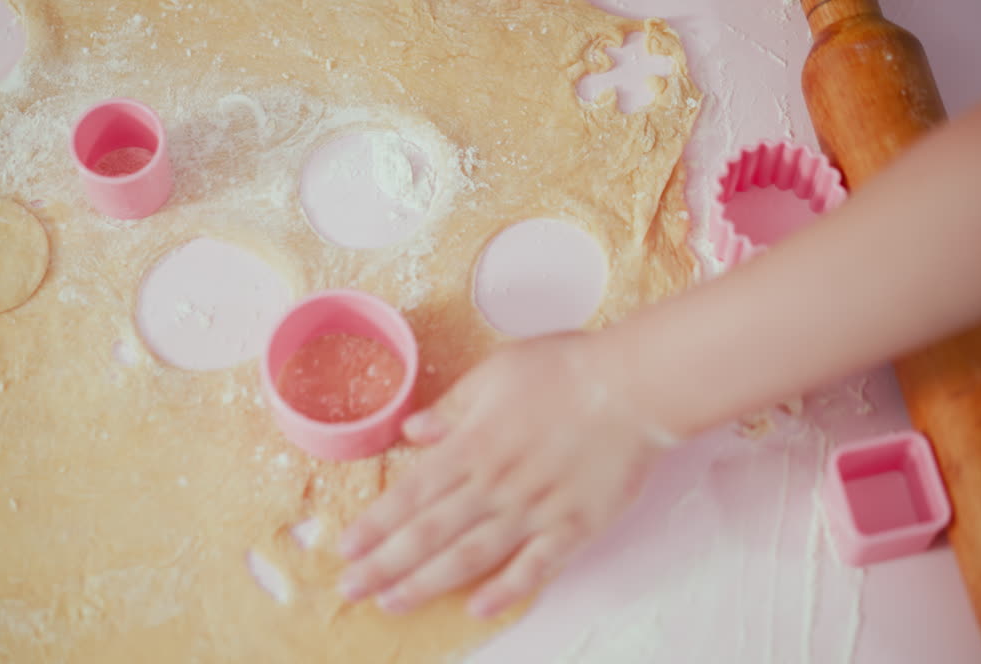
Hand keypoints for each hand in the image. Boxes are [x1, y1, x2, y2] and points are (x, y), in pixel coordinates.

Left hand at [337, 332, 670, 617]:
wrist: (634, 386)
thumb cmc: (566, 371)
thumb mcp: (496, 372)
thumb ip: (452, 407)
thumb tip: (413, 431)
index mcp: (472, 446)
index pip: (410, 495)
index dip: (375, 525)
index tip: (345, 549)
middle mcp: (495, 485)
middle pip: (429, 534)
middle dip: (385, 565)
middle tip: (351, 590)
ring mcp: (534, 510)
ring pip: (470, 557)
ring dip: (427, 584)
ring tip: (392, 603)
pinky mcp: (574, 526)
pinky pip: (535, 567)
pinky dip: (505, 591)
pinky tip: (478, 609)